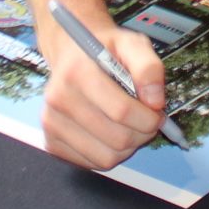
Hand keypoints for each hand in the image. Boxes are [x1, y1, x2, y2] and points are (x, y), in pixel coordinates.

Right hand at [38, 2, 165, 170]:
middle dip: (142, 134)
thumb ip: (149, 68)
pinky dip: (110, 154)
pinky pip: (92, 163)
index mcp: (77, 71)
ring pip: (106, 158)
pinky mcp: (51, 142)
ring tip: (129, 126)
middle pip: (117, 139)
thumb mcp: (132, 44)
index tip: (157, 112)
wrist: (72, 52)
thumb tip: (155, 101)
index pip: (122, 111)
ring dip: (128, 147)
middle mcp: (58, 99)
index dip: (149, 118)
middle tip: (146, 120)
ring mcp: (51, 123)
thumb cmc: (104, 50)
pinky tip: (110, 134)